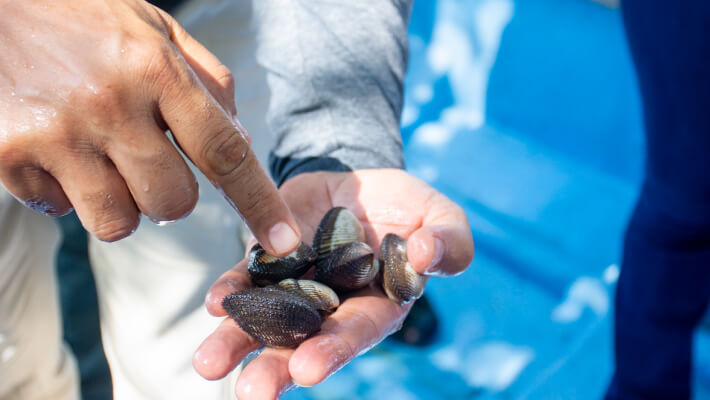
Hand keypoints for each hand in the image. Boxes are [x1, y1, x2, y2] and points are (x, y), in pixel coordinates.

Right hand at [0, 0, 299, 254]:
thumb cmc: (76, 15)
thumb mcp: (151, 26)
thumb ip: (205, 80)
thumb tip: (241, 138)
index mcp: (153, 68)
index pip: (224, 151)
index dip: (259, 202)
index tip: (283, 240)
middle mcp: (108, 104)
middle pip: (174, 202)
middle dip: (171, 195)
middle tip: (146, 159)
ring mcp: (56, 134)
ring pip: (119, 222)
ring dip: (120, 202)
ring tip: (99, 158)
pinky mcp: (8, 157)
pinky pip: (61, 211)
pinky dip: (67, 192)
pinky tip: (55, 150)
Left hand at [194, 169, 473, 398]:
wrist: (358, 179)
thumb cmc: (405, 206)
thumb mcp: (438, 214)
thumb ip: (450, 239)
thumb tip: (426, 254)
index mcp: (377, 305)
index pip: (357, 332)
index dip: (335, 349)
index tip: (307, 368)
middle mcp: (331, 307)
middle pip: (303, 343)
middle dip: (276, 367)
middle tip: (252, 393)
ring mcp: (294, 286)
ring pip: (264, 321)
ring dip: (236, 342)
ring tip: (209, 365)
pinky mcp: (267, 260)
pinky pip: (245, 280)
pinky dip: (229, 292)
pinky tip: (214, 302)